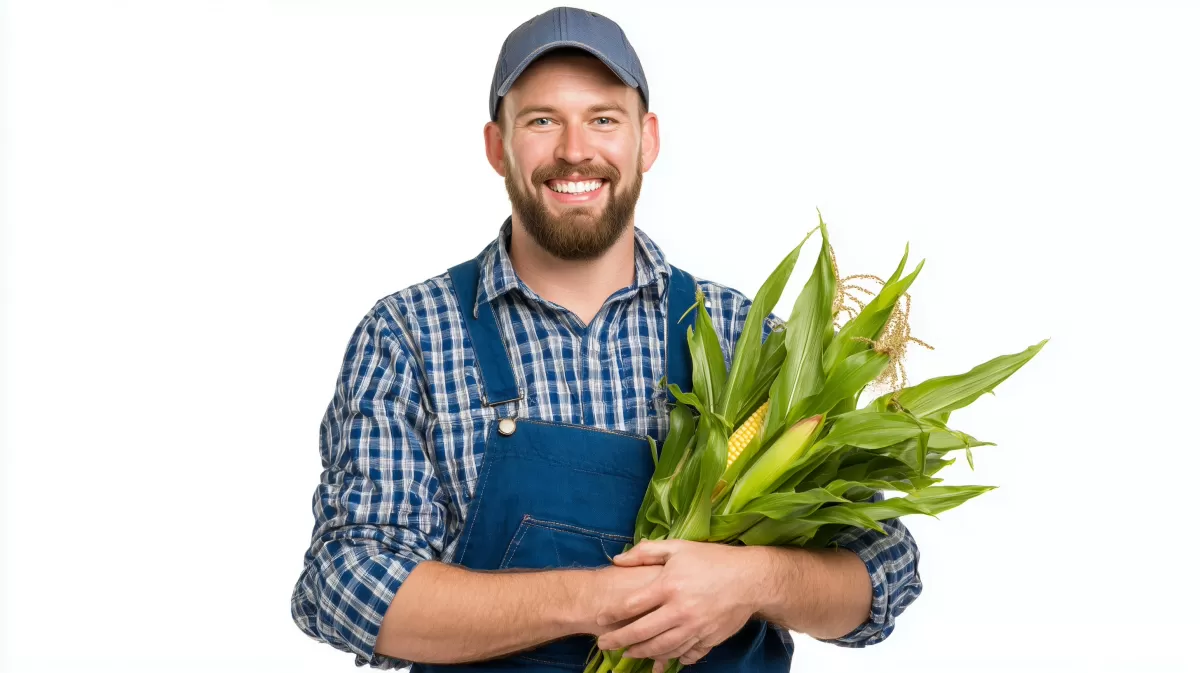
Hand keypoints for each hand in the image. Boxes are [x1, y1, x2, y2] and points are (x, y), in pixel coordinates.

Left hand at [594, 540, 765, 670]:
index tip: (600, 618)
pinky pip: (686, 654)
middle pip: (642, 632)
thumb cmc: (713, 559)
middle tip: (604, 644)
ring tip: (629, 654)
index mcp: (669, 586)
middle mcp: (680, 611)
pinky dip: (673, 659)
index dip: (613, 613)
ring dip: (642, 653)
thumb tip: (618, 559)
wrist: (751, 579)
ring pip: (662, 648)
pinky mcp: (709, 638)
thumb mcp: (678, 548)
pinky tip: (664, 660)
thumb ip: (646, 552)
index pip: (632, 604)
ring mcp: (695, 628)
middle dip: (620, 640)